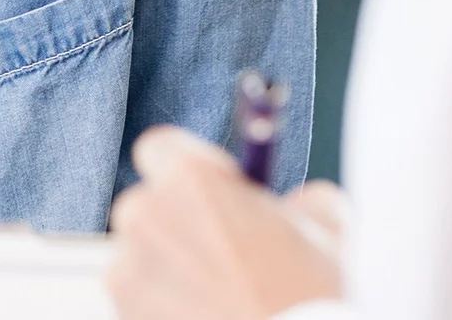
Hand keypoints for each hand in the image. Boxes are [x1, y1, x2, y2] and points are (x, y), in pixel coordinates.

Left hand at [105, 125, 346, 319]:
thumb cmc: (307, 294)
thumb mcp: (328, 229)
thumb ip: (303, 201)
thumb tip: (297, 206)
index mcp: (190, 177)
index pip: (159, 147)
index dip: (185, 168)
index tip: (211, 190)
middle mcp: (147, 212)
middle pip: (148, 203)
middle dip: (178, 222)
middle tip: (221, 252)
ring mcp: (128, 265)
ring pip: (142, 253)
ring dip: (170, 267)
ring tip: (217, 295)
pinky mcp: (123, 308)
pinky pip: (139, 295)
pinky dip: (161, 305)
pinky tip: (204, 315)